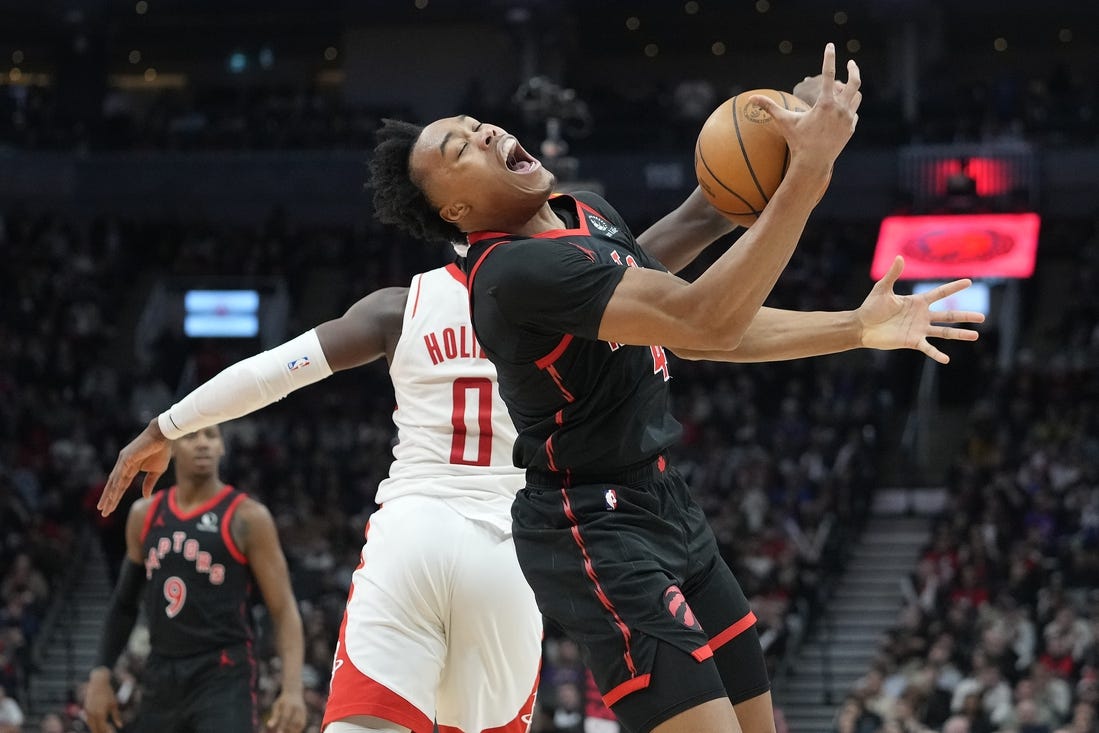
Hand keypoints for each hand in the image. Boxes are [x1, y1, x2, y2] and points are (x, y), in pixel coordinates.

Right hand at [84, 670, 121, 732]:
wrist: (97, 683)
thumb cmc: (108, 693)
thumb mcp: (114, 704)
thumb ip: (116, 716)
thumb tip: (120, 726)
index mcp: (100, 714)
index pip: (103, 728)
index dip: (107, 732)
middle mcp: (92, 715)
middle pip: (95, 729)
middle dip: (101, 732)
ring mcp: (87, 712)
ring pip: (91, 725)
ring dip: (96, 729)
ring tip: (102, 731)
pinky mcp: (85, 709)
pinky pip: (88, 720)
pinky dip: (92, 724)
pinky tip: (96, 726)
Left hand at [97, 419, 171, 515]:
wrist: (163, 436)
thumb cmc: (161, 451)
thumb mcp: (156, 471)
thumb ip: (149, 484)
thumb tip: (145, 497)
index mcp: (130, 468)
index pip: (120, 486)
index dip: (115, 497)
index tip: (110, 508)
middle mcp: (123, 465)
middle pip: (113, 485)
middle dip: (108, 499)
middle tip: (102, 512)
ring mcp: (123, 461)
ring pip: (114, 482)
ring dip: (109, 495)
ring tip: (104, 507)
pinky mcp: (126, 458)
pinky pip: (119, 475)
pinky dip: (115, 486)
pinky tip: (112, 496)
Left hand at [267, 690, 306, 732]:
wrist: (294, 692)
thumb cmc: (282, 701)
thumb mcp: (276, 706)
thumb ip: (274, 716)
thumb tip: (269, 726)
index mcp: (289, 704)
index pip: (286, 717)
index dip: (282, 726)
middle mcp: (297, 708)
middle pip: (294, 722)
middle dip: (288, 730)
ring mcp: (302, 711)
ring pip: (300, 724)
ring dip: (294, 731)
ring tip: (287, 732)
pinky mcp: (305, 714)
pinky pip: (302, 724)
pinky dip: (298, 729)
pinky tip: (292, 731)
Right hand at [750, 43, 861, 173]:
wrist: (813, 163)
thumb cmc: (797, 142)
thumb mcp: (784, 122)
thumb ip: (769, 107)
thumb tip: (751, 98)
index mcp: (825, 104)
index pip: (828, 74)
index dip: (829, 57)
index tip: (830, 45)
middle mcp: (840, 109)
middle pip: (854, 82)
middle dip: (853, 69)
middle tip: (850, 62)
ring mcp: (848, 119)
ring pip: (856, 96)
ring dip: (852, 90)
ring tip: (844, 87)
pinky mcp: (850, 128)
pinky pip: (854, 113)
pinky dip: (849, 108)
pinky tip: (843, 110)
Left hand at [857, 255, 984, 362]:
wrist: (862, 326)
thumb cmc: (871, 307)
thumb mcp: (882, 289)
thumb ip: (893, 274)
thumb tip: (899, 257)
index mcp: (917, 302)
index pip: (940, 293)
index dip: (953, 288)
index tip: (969, 281)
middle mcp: (922, 316)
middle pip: (948, 315)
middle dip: (965, 316)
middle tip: (982, 317)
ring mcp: (919, 329)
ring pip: (944, 332)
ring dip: (959, 334)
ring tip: (976, 335)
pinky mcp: (912, 341)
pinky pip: (927, 348)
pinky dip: (937, 354)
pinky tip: (946, 359)